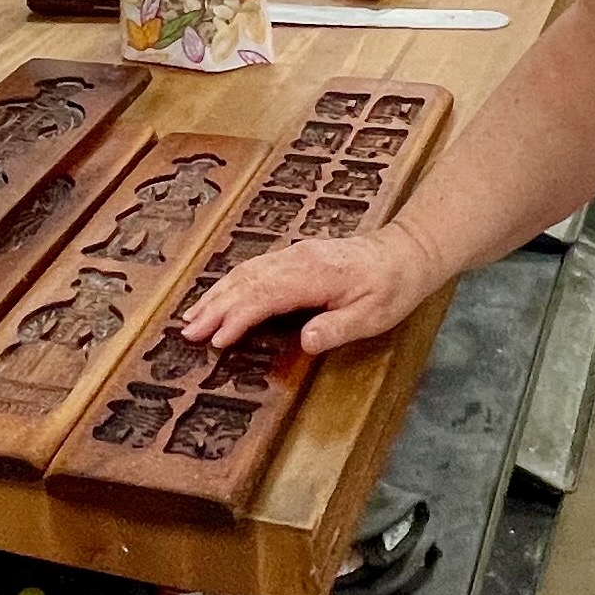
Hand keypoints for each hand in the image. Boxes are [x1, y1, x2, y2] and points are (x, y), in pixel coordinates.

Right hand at [182, 221, 442, 354]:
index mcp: (315, 275)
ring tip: (191, 317)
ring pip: (246, 272)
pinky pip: (254, 268)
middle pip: (246, 282)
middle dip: (215, 307)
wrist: (406, 252)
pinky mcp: (294, 256)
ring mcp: (294, 255)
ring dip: (217, 294)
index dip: (238, 318)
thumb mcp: (374, 315)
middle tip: (188, 332)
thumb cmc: (393, 287)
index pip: (265, 296)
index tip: (216, 339)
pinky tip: (218, 296)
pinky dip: (231, 284)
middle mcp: (297, 260)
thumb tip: (305, 342)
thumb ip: (338, 328)